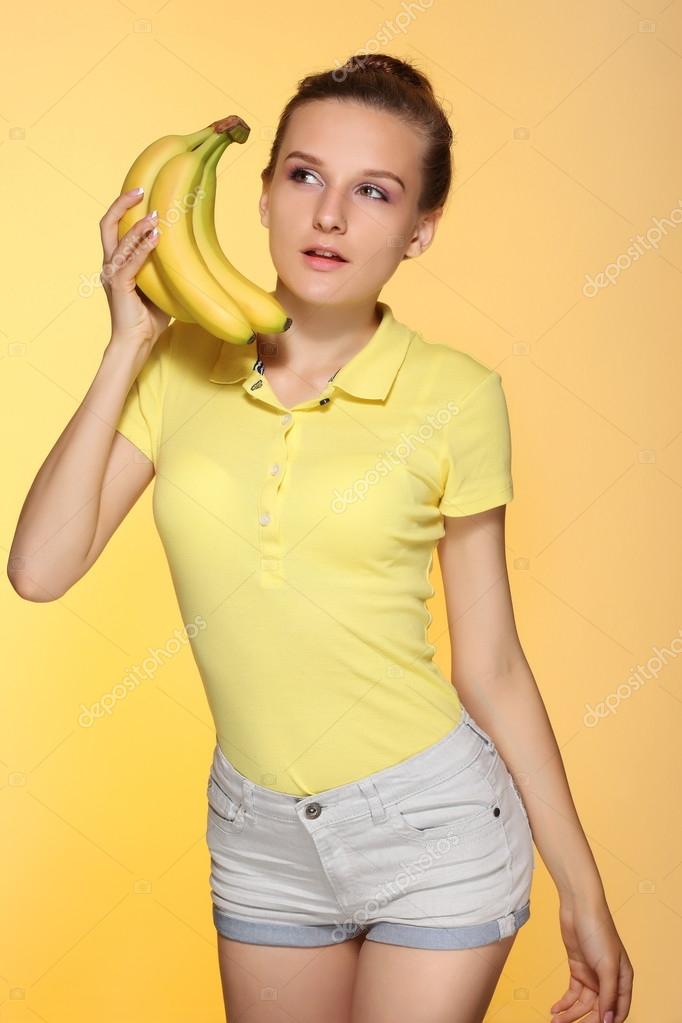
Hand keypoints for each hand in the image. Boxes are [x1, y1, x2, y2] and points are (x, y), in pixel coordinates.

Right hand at [99, 189, 170, 348]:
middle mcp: (110, 265)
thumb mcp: (160, 286)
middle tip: (140, 190)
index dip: (124, 208)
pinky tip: (156, 238)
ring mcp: (112, 275)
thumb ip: (163, 267)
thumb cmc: (149, 318)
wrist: (137, 343)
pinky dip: (142, 249)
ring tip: (155, 216)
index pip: (115, 227)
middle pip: (106, 225)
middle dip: (121, 205)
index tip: (141, 193)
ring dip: (138, 227)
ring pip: (120, 242)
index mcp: (117, 263)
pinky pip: (129, 263)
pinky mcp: (119, 287)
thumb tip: (184, 250)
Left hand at [549, 893, 632, 1022]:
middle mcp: (608, 979)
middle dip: (584, 1021)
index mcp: (623, 979)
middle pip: (599, 1010)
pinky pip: (573, 992)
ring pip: (583, 1004)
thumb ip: (608, 994)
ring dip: (570, 1014)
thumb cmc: (598, 930)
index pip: (619, 1010)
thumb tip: (609, 1021)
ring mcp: (592, 974)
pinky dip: (565, 1002)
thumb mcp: (606, 965)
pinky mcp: (577, 967)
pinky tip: (555, 1009)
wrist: (578, 905)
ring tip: (555, 1021)